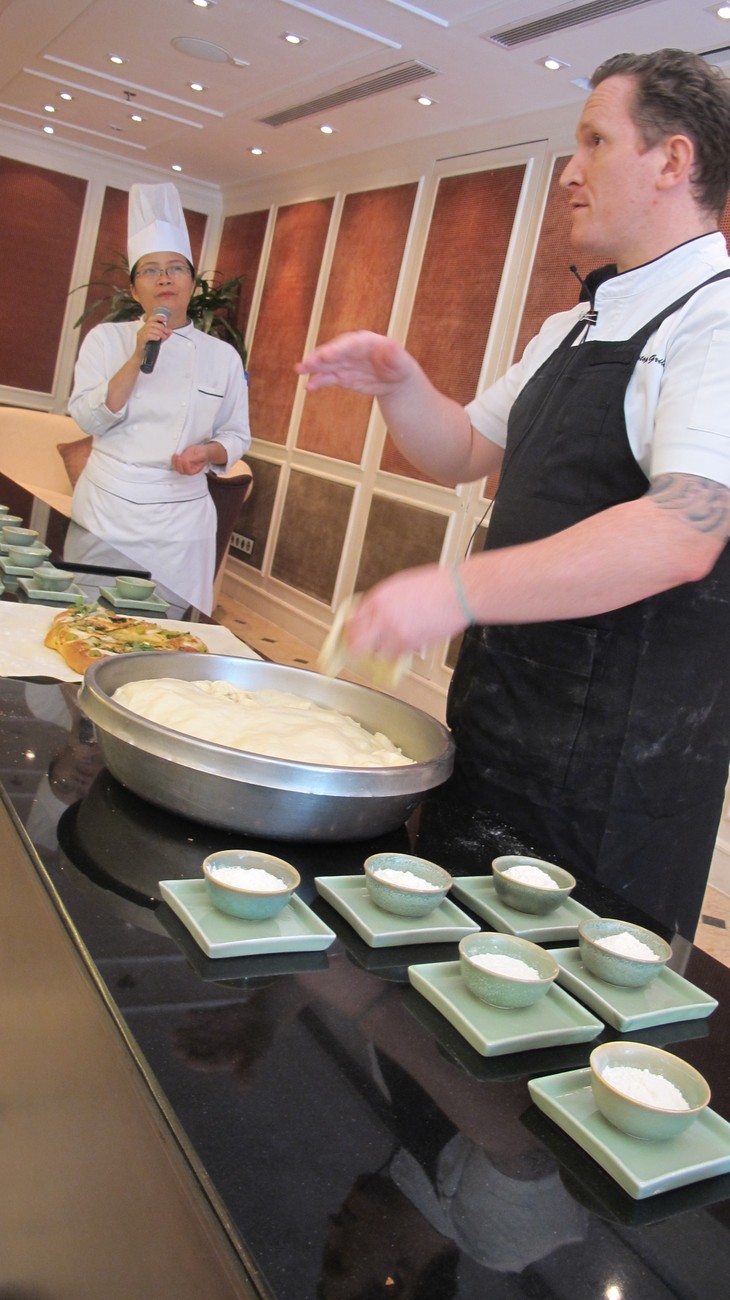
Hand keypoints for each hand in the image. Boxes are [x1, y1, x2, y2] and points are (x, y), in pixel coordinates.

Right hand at [133, 312, 171, 365]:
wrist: (140, 358)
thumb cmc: (148, 349)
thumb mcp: (158, 341)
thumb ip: (164, 336)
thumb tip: (170, 331)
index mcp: (145, 329)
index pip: (151, 319)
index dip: (158, 317)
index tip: (165, 320)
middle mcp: (142, 330)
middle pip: (152, 323)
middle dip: (161, 327)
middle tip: (166, 332)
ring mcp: (140, 335)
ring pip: (150, 329)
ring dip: (159, 332)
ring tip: (163, 337)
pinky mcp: (140, 341)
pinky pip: (147, 336)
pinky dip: (154, 336)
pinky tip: (158, 339)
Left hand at [172, 442, 210, 474]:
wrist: (200, 450)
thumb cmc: (202, 454)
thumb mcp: (201, 455)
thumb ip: (196, 458)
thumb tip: (189, 460)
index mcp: (195, 470)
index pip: (189, 472)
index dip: (186, 467)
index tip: (185, 460)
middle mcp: (188, 469)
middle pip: (181, 471)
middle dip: (179, 465)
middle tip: (179, 458)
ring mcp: (183, 466)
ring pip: (177, 468)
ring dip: (175, 462)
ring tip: (176, 456)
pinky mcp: (180, 462)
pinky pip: (175, 463)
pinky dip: (173, 460)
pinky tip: (174, 455)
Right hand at [296, 331, 413, 394]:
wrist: (394, 378)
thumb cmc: (398, 366)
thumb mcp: (400, 361)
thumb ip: (394, 354)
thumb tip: (393, 347)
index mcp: (364, 342)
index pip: (348, 344)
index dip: (337, 349)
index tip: (327, 355)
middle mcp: (350, 350)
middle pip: (332, 352)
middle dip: (319, 357)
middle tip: (307, 363)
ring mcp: (344, 363)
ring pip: (326, 364)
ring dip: (312, 367)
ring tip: (300, 370)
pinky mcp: (341, 376)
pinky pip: (327, 378)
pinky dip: (317, 382)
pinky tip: (308, 387)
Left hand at [346, 564, 467, 657]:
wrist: (458, 593)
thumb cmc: (436, 586)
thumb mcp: (401, 586)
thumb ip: (383, 602)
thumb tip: (372, 614)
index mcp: (378, 597)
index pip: (352, 620)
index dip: (350, 631)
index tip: (352, 636)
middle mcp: (382, 614)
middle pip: (356, 643)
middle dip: (357, 648)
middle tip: (361, 650)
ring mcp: (394, 631)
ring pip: (378, 652)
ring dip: (385, 649)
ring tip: (397, 639)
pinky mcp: (409, 643)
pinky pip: (397, 655)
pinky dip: (402, 651)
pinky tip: (412, 638)